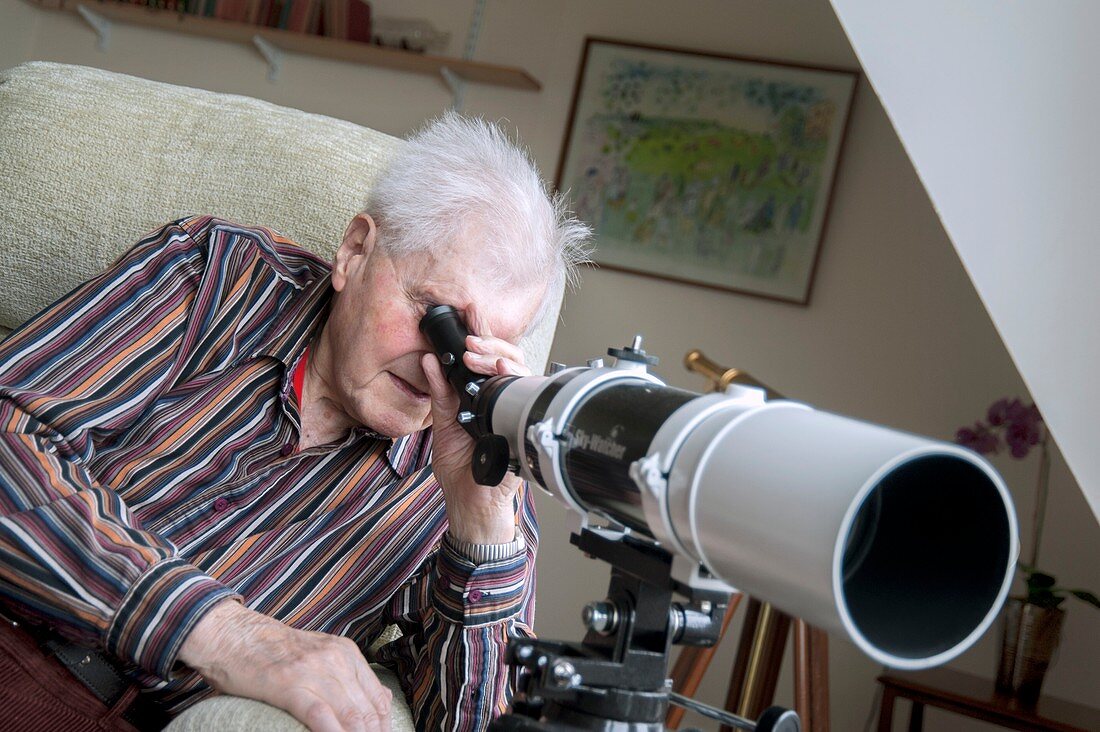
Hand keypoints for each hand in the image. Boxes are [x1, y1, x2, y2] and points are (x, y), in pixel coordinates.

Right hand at [179, 599, 391, 731]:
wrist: (233, 635)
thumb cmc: (274, 650)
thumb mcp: (322, 652)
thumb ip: (351, 674)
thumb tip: (384, 700)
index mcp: (347, 653)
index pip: (379, 699)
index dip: (383, 728)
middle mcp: (336, 659)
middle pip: (368, 712)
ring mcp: (313, 671)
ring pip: (350, 716)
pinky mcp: (289, 685)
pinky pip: (320, 716)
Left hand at [421, 305, 529, 544]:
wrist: (471, 504)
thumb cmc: (461, 470)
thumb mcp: (444, 424)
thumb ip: (439, 393)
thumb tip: (430, 361)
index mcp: (486, 399)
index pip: (494, 362)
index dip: (484, 347)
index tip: (465, 343)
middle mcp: (505, 404)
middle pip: (513, 363)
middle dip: (493, 349)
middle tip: (472, 349)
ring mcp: (518, 416)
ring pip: (525, 377)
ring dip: (504, 362)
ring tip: (484, 360)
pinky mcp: (525, 431)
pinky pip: (528, 405)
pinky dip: (518, 387)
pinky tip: (503, 379)